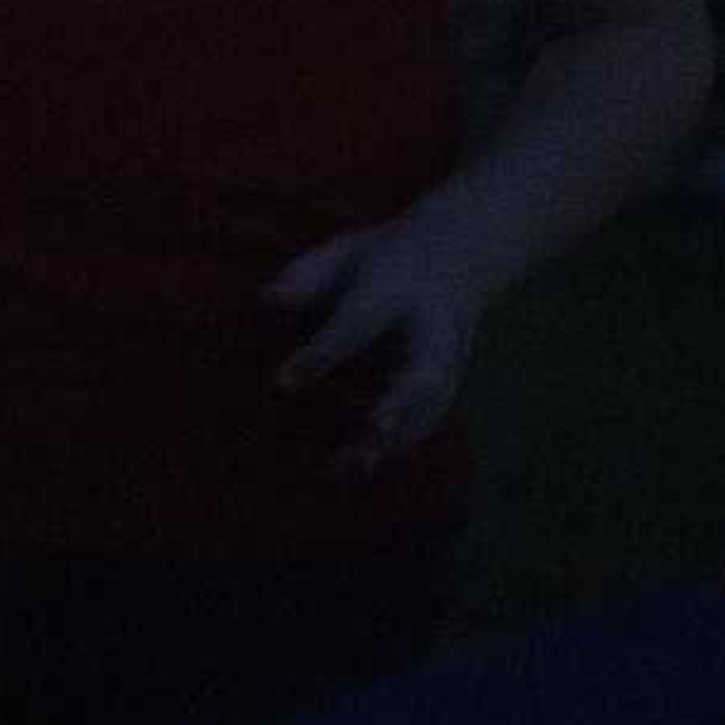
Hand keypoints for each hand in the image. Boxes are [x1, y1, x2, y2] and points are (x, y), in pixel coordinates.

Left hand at [264, 209, 504, 478]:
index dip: (322, 355)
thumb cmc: (378, 258)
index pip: (358, 324)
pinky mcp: (453, 382)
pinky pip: (430, 421)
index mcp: (396, 287)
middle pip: (421, 373)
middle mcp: (430, 328)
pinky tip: (359, 471)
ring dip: (394, 442)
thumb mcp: (342, 251)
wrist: (456, 256)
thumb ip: (306, 276)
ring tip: (348, 472)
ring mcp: (450, 358)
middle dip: (396, 407)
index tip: (284, 384)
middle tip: (366, 436)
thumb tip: (268, 301)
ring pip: (430, 408)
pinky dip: (400, 448)